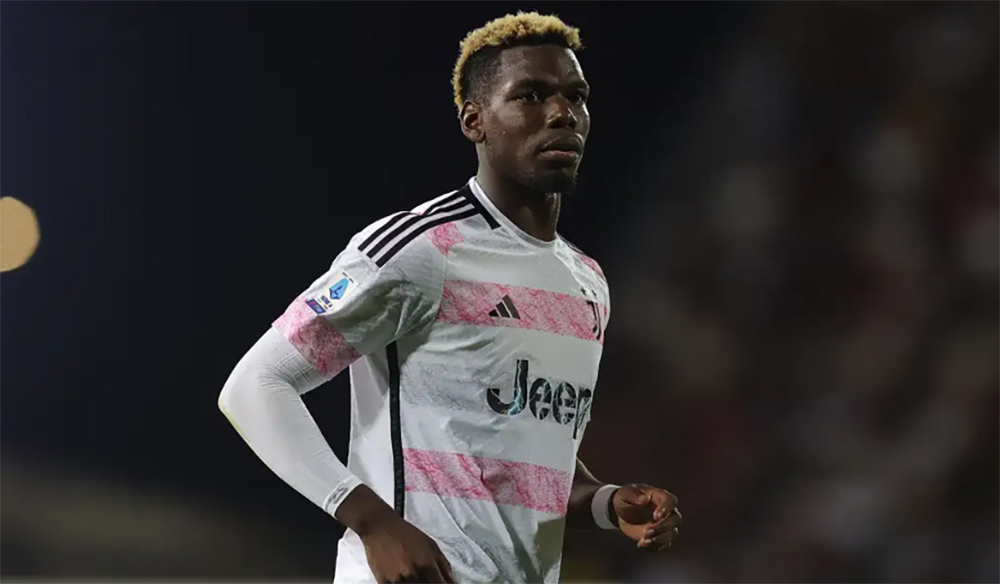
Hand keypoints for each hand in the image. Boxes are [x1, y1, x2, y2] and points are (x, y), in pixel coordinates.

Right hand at [335, 486, 454, 582]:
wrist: (379, 527)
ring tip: (412, 574)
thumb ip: (443, 564)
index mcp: (427, 564)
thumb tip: (452, 581)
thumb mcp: (430, 544)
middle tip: (426, 577)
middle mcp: (413, 574)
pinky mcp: (383, 582)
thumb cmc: (405, 533)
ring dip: (416, 583)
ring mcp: (397, 581)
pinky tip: (402, 578)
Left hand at [612, 483, 681, 551]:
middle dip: (663, 527)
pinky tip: (641, 544)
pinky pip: (664, 545)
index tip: (656, 516)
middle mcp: (667, 511)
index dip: (666, 509)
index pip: (671, 501)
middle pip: (675, 520)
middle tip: (646, 532)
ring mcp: (665, 525)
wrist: (621, 513)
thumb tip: (645, 499)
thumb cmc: (625, 498)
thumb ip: (634, 496)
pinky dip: (654, 546)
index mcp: (659, 497)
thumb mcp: (625, 494)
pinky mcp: (660, 537)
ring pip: (672, 534)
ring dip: (659, 539)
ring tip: (643, 541)